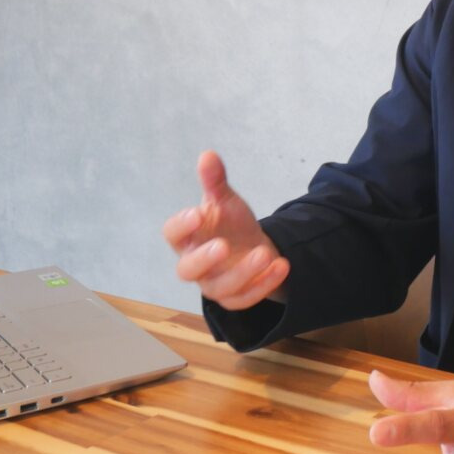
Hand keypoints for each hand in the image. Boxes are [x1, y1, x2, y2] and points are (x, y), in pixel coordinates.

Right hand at [162, 150, 289, 309]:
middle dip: (205, 259)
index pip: (172, 234)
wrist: (252, 246)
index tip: (198, 213)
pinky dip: (264, 283)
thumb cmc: (230, 224)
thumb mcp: (225, 201)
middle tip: (223, 245)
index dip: (181, 226)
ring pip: (221, 287)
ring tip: (264, 252)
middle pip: (187, 270)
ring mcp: (214, 284)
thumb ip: (215, 181)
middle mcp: (195, 264)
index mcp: (187, 238)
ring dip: (244, 272)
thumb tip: (208, 155)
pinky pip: (246, 298)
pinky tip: (281, 265)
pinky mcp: (235, 298)